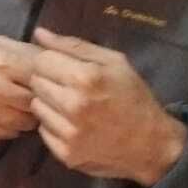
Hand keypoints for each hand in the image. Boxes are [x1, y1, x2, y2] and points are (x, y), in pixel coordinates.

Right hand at [0, 36, 42, 141]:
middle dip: (42, 99)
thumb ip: (26, 51)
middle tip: (39, 95)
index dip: (51, 78)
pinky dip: (14, 125)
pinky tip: (7, 114)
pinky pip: (12, 133)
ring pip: (28, 122)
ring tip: (22, 105)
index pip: (43, 74)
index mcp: (1, 61)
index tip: (52, 79)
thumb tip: (58, 60)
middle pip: (38, 101)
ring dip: (29, 115)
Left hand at [27, 27, 185, 184]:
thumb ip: (74, 45)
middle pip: (35, 83)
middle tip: (69, 87)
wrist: (151, 144)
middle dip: (48, 81)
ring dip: (49, 103)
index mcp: (86, 78)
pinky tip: (73, 124)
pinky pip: (42, 130)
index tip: (63, 67)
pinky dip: (53, 125)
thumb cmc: (133, 97)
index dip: (51, 61)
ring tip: (71, 105)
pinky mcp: (66, 154)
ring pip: (35, 107)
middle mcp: (74, 106)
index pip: (41, 61)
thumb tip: (38, 33)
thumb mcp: (113, 62)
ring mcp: (69, 133)